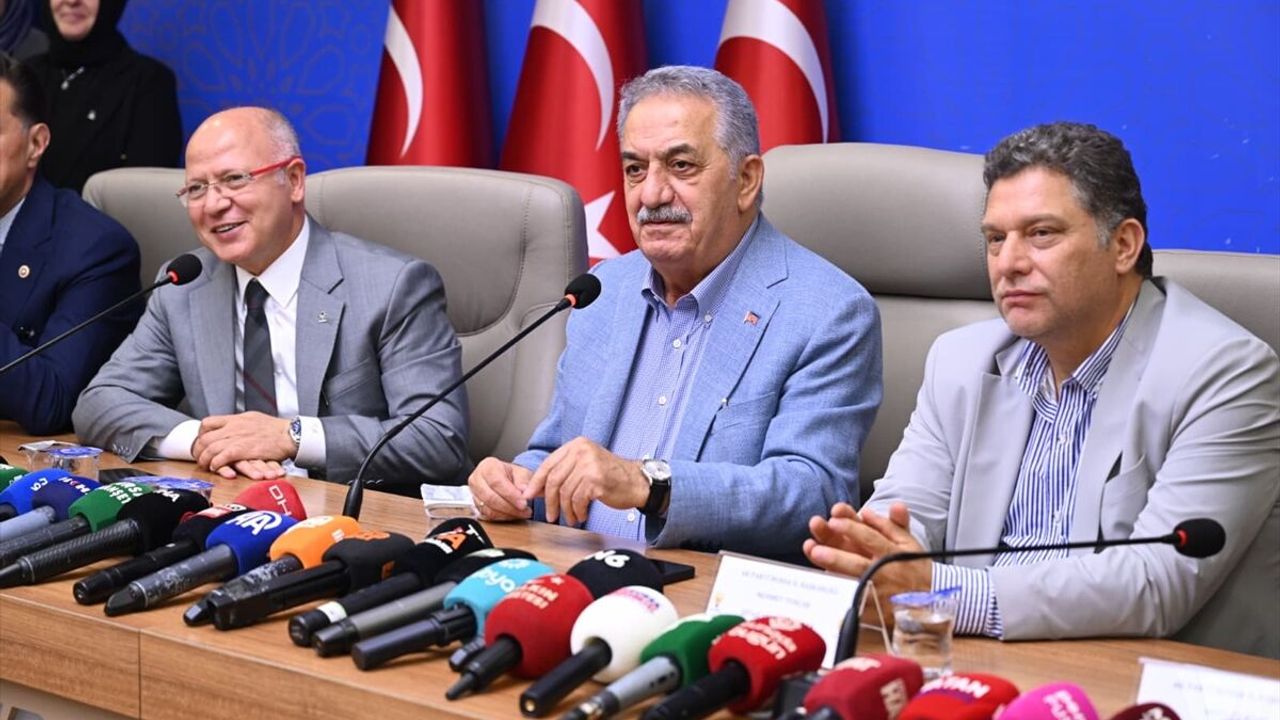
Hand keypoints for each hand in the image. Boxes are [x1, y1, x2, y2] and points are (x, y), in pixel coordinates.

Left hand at [192, 412, 294, 476]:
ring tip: (206, 465)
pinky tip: (217, 467)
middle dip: (199, 449)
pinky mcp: (243, 449)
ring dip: (205, 459)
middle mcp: (234, 427)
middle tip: (200, 457)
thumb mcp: (254, 419)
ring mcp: (237, 438)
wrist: (289, 434)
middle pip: (205, 437)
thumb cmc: (276, 429)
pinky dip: (216, 463)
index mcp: (236, 419)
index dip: (201, 434)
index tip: (202, 441)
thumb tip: (232, 426)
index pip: (208, 423)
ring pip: (211, 448)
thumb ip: (240, 423)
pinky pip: (222, 457)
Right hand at [468, 458, 533, 520]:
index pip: (497, 482)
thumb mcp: (522, 473)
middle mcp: (477, 479)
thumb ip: (524, 482)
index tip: (523, 503)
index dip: (511, 495)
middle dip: (509, 507)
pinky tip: (513, 515)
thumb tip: (525, 494)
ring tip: (521, 513)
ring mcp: (474, 493)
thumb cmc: (512, 475)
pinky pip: (487, 515)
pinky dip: (502, 517)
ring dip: (507, 514)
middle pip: (490, 497)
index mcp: (488, 466)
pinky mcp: (475, 505)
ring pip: (488, 508)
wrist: (504, 478)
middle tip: (525, 510)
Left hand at [522, 437, 647, 525]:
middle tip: (550, 515)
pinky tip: (581, 515)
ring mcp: (589, 464)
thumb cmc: (610, 477)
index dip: (536, 482)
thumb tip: (535, 488)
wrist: (637, 482)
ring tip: (571, 518)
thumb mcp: (585, 467)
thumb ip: (563, 473)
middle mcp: (581, 451)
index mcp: (576, 445)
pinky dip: (577, 511)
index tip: (529, 496)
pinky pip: (577, 500)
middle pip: (553, 479)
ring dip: (565, 510)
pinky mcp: (596, 479)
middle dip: (549, 501)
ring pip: (565, 492)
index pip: (548, 464)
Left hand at [804, 502, 931, 602]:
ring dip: (834, 580)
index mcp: (890, 554)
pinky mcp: (873, 614)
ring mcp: (876, 596)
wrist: (932, 601)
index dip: (852, 528)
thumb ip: (889, 524)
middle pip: (857, 565)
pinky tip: (823, 594)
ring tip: (816, 570)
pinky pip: (854, 609)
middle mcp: (882, 574)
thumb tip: (867, 511)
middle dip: (837, 557)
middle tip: (816, 550)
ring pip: (853, 588)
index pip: (870, 538)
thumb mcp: (908, 543)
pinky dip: (839, 602)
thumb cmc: (915, 568)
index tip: (834, 519)